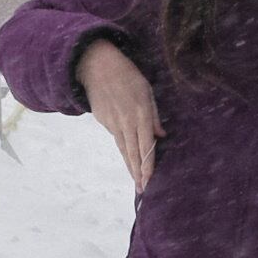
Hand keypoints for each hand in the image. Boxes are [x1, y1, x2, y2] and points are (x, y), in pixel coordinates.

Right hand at [76, 36, 159, 190]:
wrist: (96, 67)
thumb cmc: (127, 75)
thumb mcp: (146, 90)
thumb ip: (154, 115)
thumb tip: (160, 136)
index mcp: (140, 113)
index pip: (145, 144)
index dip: (148, 164)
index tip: (150, 179)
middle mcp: (126, 121)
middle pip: (133, 152)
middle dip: (138, 173)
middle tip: (143, 190)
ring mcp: (113, 123)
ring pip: (124, 149)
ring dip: (131, 167)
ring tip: (136, 182)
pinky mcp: (104, 121)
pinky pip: (117, 138)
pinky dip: (124, 150)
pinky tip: (129, 159)